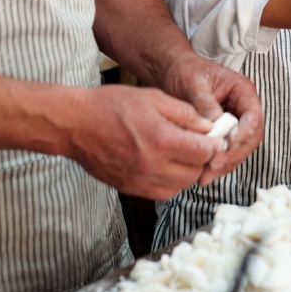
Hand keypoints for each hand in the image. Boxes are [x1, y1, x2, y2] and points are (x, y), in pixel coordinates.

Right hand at [69, 85, 222, 199]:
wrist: (76, 124)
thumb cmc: (112, 105)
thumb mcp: (153, 97)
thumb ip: (184, 113)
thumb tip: (208, 127)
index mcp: (161, 139)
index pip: (204, 152)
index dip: (214, 145)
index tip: (215, 138)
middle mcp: (153, 165)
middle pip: (195, 173)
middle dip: (202, 160)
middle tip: (199, 146)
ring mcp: (140, 180)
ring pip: (180, 187)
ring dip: (187, 173)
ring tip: (182, 155)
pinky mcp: (130, 188)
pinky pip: (161, 194)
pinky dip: (170, 183)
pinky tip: (166, 166)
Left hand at [159, 52, 263, 186]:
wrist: (173, 74)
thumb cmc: (185, 72)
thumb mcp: (194, 84)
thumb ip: (206, 104)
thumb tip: (214, 126)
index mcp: (242, 91)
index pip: (253, 117)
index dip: (243, 135)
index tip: (225, 147)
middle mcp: (243, 108)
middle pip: (250, 137)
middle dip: (234, 155)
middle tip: (214, 166)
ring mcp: (235, 122)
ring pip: (240, 149)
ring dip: (226, 164)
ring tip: (206, 176)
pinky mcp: (224, 134)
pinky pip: (227, 152)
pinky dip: (218, 164)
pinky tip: (203, 174)